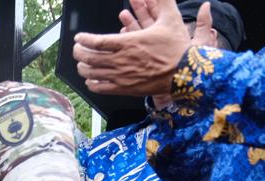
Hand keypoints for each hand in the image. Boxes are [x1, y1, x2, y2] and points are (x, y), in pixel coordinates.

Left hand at [73, 0, 202, 95]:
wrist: (187, 72)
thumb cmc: (178, 46)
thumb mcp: (171, 18)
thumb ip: (163, 2)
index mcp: (128, 42)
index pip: (97, 41)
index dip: (84, 39)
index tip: (79, 37)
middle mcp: (121, 60)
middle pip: (90, 58)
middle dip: (79, 53)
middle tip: (77, 49)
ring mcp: (121, 76)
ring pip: (93, 74)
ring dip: (83, 68)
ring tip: (80, 64)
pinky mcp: (125, 89)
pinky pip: (102, 88)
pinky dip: (92, 84)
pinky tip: (90, 81)